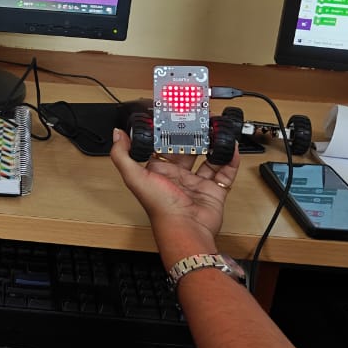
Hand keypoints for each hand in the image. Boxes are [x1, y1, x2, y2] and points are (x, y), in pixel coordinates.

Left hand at [109, 127, 239, 266]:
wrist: (186, 229)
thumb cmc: (160, 207)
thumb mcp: (135, 177)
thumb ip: (123, 155)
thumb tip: (117, 135)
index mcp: (158, 172)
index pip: (161, 147)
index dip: (166, 133)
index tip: (172, 118)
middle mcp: (177, 177)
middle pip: (186, 150)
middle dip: (192, 136)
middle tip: (198, 120)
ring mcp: (196, 183)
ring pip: (207, 158)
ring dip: (212, 145)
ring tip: (216, 129)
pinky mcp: (214, 190)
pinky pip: (225, 172)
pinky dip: (229, 159)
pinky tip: (230, 147)